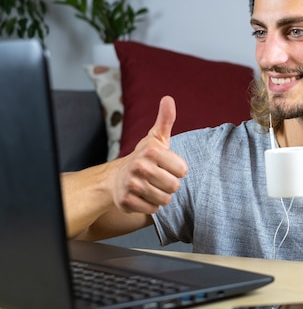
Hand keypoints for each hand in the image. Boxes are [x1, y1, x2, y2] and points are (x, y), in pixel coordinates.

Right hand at [111, 96, 187, 213]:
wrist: (115, 177)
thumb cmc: (144, 158)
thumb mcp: (156, 139)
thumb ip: (165, 120)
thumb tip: (168, 98)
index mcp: (152, 151)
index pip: (183, 171)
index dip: (177, 170)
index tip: (166, 166)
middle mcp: (140, 167)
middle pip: (174, 186)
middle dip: (169, 185)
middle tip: (158, 178)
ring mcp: (131, 184)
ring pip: (164, 199)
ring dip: (160, 196)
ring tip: (151, 187)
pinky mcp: (126, 201)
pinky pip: (152, 210)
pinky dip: (150, 206)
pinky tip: (143, 196)